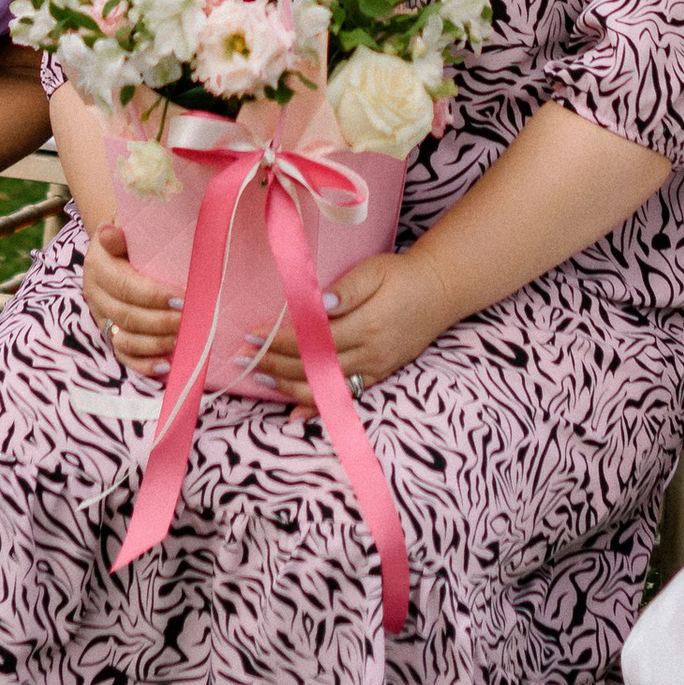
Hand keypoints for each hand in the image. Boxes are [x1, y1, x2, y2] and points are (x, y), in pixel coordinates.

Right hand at [82, 219, 180, 372]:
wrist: (121, 245)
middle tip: (188, 321)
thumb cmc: (135, 235)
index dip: (153, 295)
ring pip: (123, 339)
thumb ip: (124, 232)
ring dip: (153, 343)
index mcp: (98, 265)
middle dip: (159, 322)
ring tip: (179, 340)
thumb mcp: (129, 225)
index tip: (183, 297)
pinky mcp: (109, 333)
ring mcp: (101, 317)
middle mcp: (95, 293)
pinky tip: (165, 365)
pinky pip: (123, 355)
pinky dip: (143, 364)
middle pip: (125, 315)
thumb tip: (110, 231)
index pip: (124, 285)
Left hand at [260, 248, 451, 411]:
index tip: (253, 334)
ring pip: (326, 385)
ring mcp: (374, 368)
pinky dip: (319, 406)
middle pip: (313, 364)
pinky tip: (294, 413)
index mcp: (365, 324)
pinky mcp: (378, 375)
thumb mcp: (375, 271)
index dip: (280, 338)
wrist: (439, 292)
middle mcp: (368, 353)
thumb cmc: (402, 276)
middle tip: (244, 358)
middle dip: (275, 362)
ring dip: (289, 386)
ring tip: (260, 378)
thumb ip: (348, 289)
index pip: (312, 337)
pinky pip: (345, 396)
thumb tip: (319, 303)